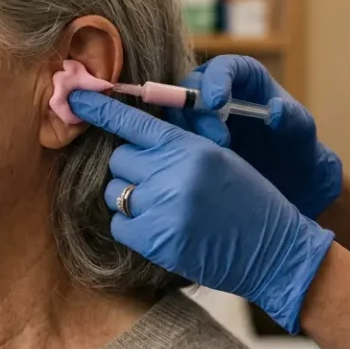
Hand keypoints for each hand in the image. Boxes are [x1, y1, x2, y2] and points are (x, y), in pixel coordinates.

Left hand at [69, 90, 335, 332]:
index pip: (134, 122)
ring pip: (116, 192)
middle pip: (119, 159)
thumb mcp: (219, 159)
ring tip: (164, 208)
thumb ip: (178, 147)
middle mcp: (173, 173)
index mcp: (190, 147)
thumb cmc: (248, 201)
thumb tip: (135, 140)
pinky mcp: (156, 242)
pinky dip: (133, 228)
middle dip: (132, 169)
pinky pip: (120, 225)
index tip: (75, 99)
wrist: (274, 249)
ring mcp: (163, 208)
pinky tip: (161, 230)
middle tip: (159, 182)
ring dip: (130, 198)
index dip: (100, 110)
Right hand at [167, 55, 341, 218]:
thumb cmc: (295, 145)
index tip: (217, 101)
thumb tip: (275, 109)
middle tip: (219, 140)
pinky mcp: (190, 138)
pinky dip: (181, 147)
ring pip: (178, 114)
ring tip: (216, 155)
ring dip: (189, 133)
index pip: (224, 66)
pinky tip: (198, 164)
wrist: (288, 177)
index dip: (216, 79)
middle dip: (198, 112)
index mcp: (244, 76)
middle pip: (191, 88)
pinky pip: (175, 137)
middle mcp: (217, 89)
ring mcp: (200, 115)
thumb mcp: (301, 129)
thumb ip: (290, 117)